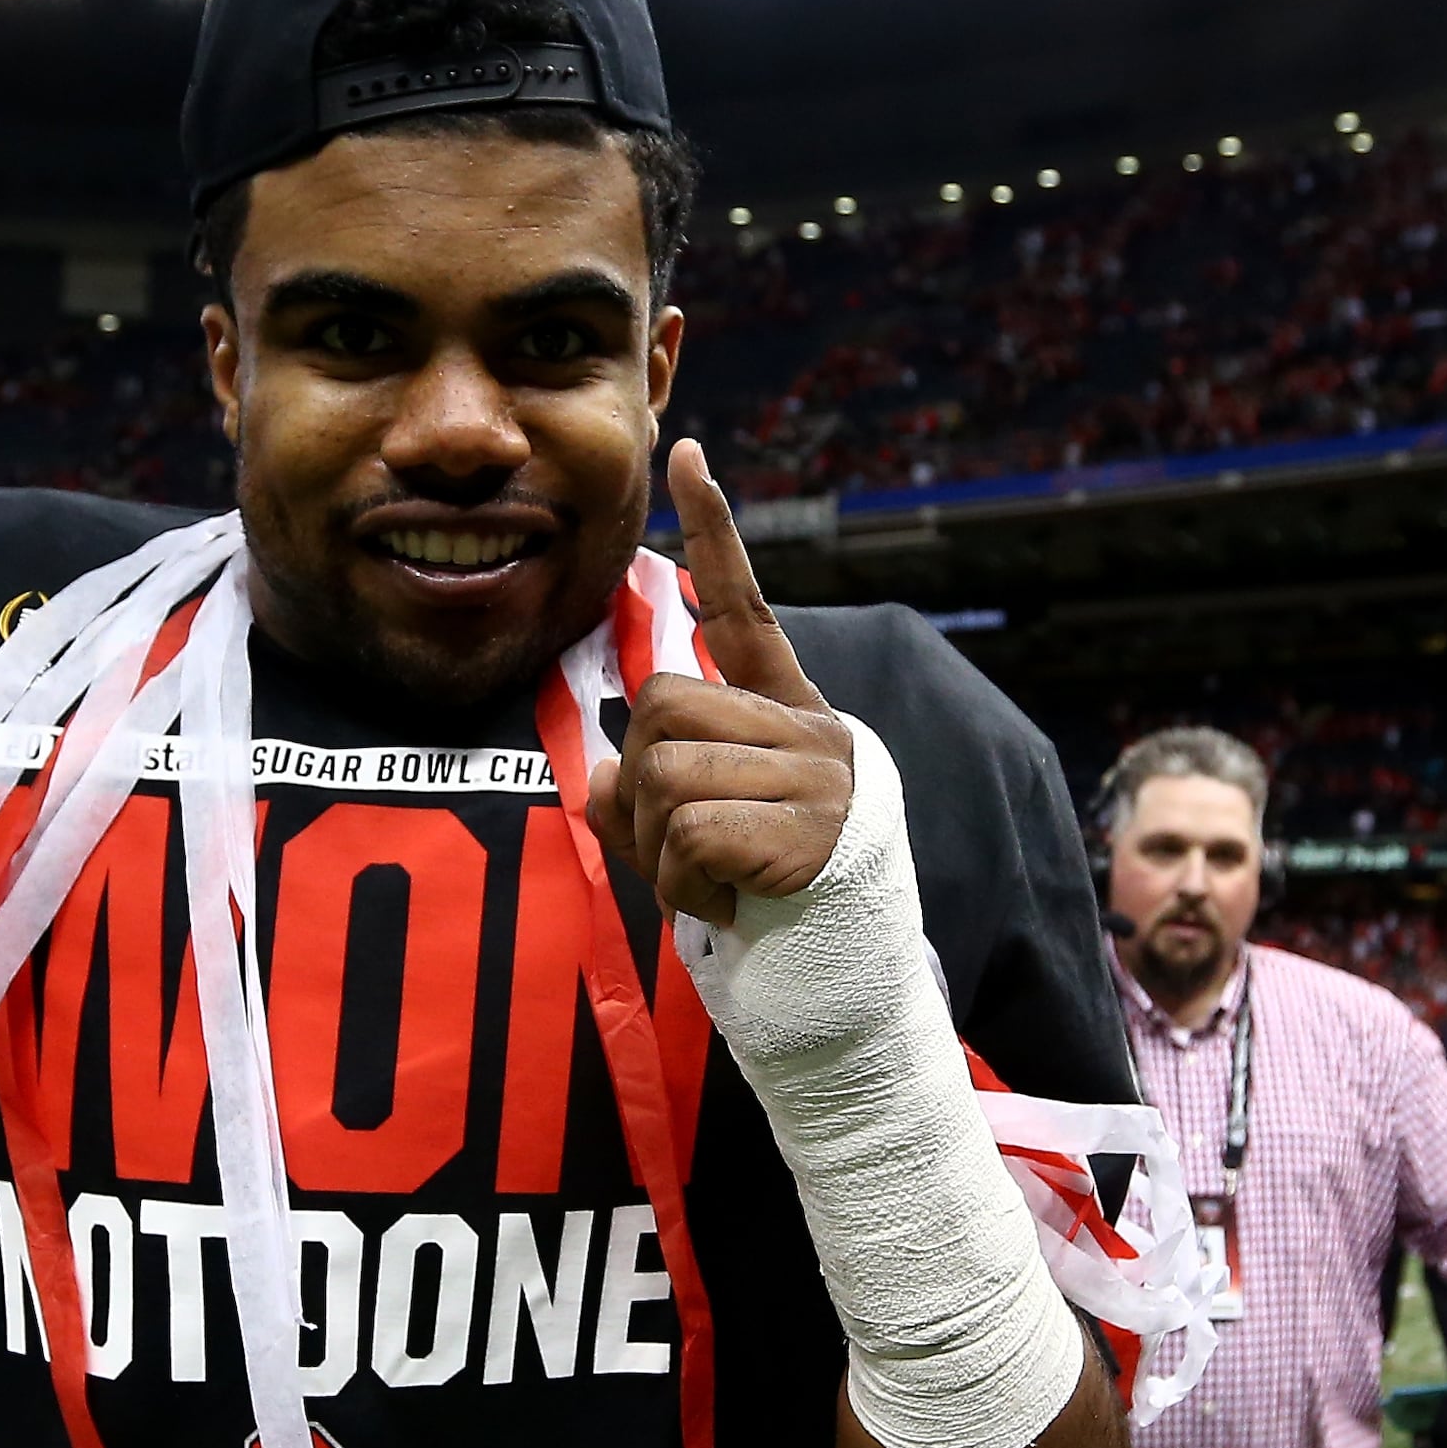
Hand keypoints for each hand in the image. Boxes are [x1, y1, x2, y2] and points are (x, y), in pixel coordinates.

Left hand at [581, 441, 856, 926]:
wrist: (837, 992)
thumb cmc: (755, 911)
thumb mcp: (686, 844)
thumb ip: (641, 799)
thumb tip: (608, 770)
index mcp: (786, 720)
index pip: (744, 611)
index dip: (712, 533)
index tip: (685, 455)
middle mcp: (812, 733)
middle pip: (663, 704)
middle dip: (643, 785)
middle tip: (688, 848)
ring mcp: (819, 777)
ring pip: (665, 769)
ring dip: (659, 846)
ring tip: (711, 883)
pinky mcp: (812, 829)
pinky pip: (690, 831)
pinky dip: (683, 882)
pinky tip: (728, 904)